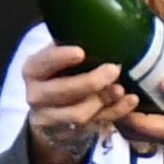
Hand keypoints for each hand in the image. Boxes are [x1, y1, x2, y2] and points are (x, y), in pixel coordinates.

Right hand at [15, 38, 130, 163]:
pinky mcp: (68, 133)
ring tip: (120, 88)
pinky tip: (130, 101)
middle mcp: (36, 95)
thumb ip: (72, 47)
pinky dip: (115, 112)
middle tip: (113, 69)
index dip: (61, 58)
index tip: (81, 52)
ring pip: (78, 113)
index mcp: (33, 70)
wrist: (51, 113)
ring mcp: (50, 117)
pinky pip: (95, 124)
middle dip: (90, 82)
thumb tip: (102, 29)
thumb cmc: (60, 75)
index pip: (43, 63)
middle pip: (62, 91)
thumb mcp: (59, 60)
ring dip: (102, 100)